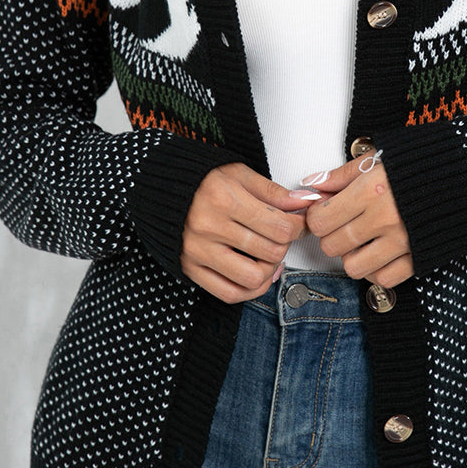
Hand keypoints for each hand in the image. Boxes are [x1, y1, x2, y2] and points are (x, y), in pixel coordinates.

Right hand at [181, 163, 314, 303]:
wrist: (162, 188)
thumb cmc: (202, 179)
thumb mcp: (239, 173)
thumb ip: (273, 192)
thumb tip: (304, 202)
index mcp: (224, 199)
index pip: (279, 227)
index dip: (298, 227)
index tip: (299, 223)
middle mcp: (209, 227)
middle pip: (270, 251)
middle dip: (286, 245)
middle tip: (284, 236)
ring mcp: (198, 250)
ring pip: (252, 277)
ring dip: (270, 269)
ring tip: (270, 256)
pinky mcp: (190, 268)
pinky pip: (228, 293)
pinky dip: (250, 290)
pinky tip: (258, 275)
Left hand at [303, 154, 412, 287]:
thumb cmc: (423, 163)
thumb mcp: (379, 158)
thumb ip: (342, 174)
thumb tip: (313, 183)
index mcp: (371, 190)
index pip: (320, 220)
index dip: (318, 217)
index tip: (326, 211)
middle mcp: (384, 218)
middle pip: (332, 245)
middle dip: (332, 236)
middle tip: (343, 224)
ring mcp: (402, 242)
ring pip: (353, 267)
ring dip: (353, 256)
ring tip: (362, 240)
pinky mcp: (418, 258)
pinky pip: (382, 279)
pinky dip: (376, 270)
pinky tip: (380, 253)